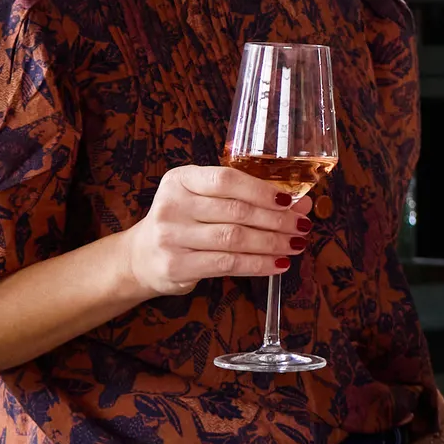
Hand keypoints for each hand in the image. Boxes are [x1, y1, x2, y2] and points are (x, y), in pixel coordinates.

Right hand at [115, 163, 307, 300]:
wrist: (141, 257)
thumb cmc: (184, 222)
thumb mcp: (206, 201)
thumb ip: (247, 198)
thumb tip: (301, 203)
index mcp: (181, 179)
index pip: (226, 179)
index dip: (262, 190)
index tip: (290, 201)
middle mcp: (172, 205)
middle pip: (235, 211)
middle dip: (276, 220)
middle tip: (302, 226)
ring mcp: (171, 236)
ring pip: (234, 239)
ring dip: (272, 243)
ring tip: (296, 245)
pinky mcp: (176, 265)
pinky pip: (227, 263)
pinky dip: (258, 265)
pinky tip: (278, 264)